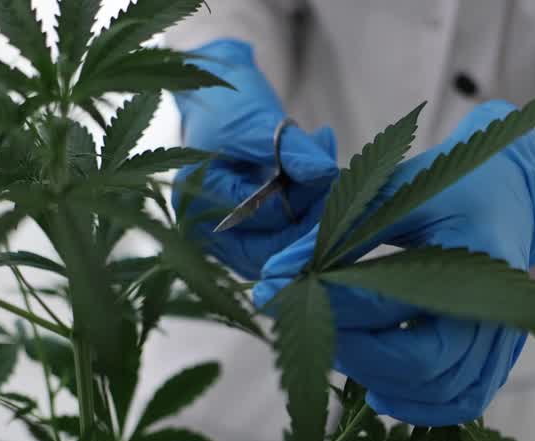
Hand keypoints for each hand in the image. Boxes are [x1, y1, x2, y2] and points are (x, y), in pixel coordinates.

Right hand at [171, 39, 337, 278]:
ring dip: (315, 215)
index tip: (332, 172)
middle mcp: (208, 232)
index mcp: (198, 204)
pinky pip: (287, 240)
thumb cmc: (227, 104)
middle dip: (313, 217)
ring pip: (284, 249)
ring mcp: (229, 238)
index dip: (305, 200)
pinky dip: (310, 212)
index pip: (264, 219)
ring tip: (328, 171)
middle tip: (337, 179)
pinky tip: (321, 178)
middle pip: (273, 249)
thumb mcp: (256, 121)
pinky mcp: (251, 236)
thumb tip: (327, 173)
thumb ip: (288, 149)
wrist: (222, 98)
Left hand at [254, 101, 534, 425]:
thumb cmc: (450, 188)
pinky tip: (380, 390)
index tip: (285, 296)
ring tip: (341, 353)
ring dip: (383, 383)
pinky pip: (465, 403)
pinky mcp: (499, 359)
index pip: (395, 301)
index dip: (335, 308)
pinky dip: (420, 408)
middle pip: (423, 362)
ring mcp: (504, 339)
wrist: (513, 198)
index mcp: (475, 257)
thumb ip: (338, 234)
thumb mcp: (395, 192)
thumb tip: (274, 277)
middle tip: (313, 330)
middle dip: (358, 353)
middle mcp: (498, 307)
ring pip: (442, 391)